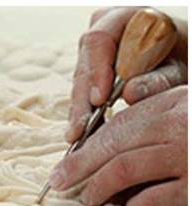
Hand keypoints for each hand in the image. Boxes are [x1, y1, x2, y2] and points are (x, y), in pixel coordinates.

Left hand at [50, 86, 186, 205]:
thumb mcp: (191, 110)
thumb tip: (124, 113)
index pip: (123, 120)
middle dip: (79, 163)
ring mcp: (188, 155)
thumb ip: (162, 112)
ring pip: (123, 169)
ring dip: (98, 187)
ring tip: (88, 199)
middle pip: (115, 142)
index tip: (71, 155)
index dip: (91, 141)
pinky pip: (151, 201)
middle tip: (58, 180)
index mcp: (180, 103)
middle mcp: (181, 125)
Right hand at [67, 8, 186, 142]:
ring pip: (79, 81)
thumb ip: (158, 80)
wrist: (179, 62)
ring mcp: (94, 51)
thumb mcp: (178, 70)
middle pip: (83, 65)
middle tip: (81, 129)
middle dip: (82, 100)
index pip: (99, 40)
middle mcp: (106, 30)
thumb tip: (128, 94)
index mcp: (131, 18)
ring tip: (77, 135)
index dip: (96, 71)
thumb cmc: (184, 61)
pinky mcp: (89, 70)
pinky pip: (81, 92)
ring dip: (79, 110)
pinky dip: (82, 112)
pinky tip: (80, 132)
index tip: (99, 100)